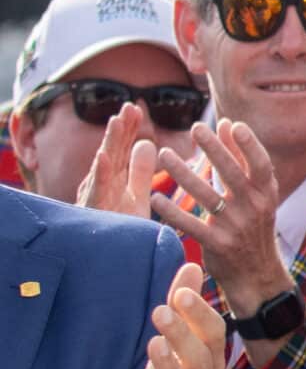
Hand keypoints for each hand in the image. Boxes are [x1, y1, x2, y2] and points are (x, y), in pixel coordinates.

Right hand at [76, 102, 159, 218]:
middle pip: (113, 152)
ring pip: (103, 167)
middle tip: (130, 106)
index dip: (128, 130)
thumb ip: (139, 171)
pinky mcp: (95, 213)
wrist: (114, 261)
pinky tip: (103, 157)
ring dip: (110, 143)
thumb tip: (148, 143)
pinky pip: (96, 192)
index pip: (121, 150)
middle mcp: (103, 186)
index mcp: (114, 180)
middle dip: (120, 130)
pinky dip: (99, 174)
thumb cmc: (119, 228)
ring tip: (118, 122)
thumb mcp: (135, 196)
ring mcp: (97, 198)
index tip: (137, 108)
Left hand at [123, 262, 228, 368]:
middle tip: (160, 311)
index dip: (200, 315)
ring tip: (152, 344)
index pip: (214, 336)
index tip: (181, 292)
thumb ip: (183, 311)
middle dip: (184, 335)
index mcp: (208, 365)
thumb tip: (191, 266)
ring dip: (171, 366)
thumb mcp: (175, 351)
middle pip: (203, 359)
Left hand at [152, 121, 291, 312]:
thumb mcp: (256, 195)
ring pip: (207, 196)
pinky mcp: (218, 245)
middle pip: (232, 174)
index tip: (233, 125)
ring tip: (164, 154)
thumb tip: (229, 124)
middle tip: (195, 128)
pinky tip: (155, 198)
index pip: (261, 165)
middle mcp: (255, 208)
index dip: (249, 145)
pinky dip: (172, 212)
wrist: (257, 275)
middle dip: (214, 150)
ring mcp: (237, 227)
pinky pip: (191, 225)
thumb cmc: (252, 227)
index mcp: (267, 194)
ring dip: (184, 174)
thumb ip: (241, 161)